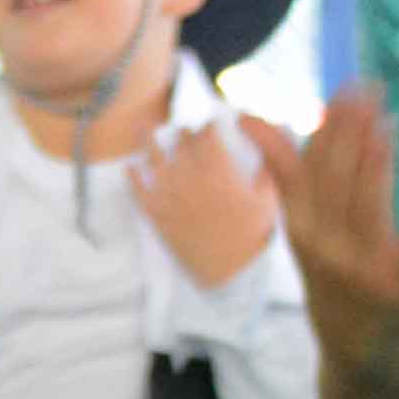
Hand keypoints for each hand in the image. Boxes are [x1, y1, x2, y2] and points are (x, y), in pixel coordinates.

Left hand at [138, 113, 279, 293]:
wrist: (230, 272)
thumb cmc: (252, 236)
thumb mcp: (268, 197)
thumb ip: (264, 169)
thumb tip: (261, 151)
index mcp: (219, 167)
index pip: (208, 132)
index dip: (208, 125)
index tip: (209, 125)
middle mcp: (191, 174)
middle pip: (180, 140)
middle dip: (184, 133)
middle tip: (184, 134)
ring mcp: (170, 193)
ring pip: (152, 156)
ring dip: (148, 139)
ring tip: (144, 129)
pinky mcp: (156, 214)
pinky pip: (136, 189)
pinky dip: (132, 176)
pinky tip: (130, 167)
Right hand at [248, 93, 398, 373]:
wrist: (356, 349)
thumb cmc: (332, 274)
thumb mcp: (301, 228)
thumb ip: (287, 175)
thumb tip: (251, 119)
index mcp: (301, 228)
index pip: (306, 169)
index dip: (324, 127)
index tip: (343, 89)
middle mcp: (326, 247)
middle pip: (336, 179)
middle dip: (352, 131)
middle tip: (371, 89)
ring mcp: (364, 267)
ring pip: (367, 204)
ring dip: (376, 161)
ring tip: (387, 122)